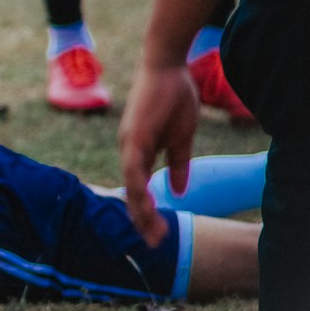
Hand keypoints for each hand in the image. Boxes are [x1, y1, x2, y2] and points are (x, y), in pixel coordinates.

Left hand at [118, 61, 200, 245]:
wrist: (168, 66)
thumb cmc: (174, 97)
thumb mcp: (181, 138)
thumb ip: (178, 163)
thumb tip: (178, 189)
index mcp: (139, 152)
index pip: (138, 190)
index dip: (146, 212)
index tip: (158, 234)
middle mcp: (128, 151)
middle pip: (130, 194)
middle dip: (142, 221)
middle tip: (154, 244)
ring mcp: (128, 144)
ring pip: (130, 187)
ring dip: (141, 213)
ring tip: (152, 235)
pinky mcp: (133, 137)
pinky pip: (133, 170)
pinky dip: (137, 190)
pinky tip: (145, 207)